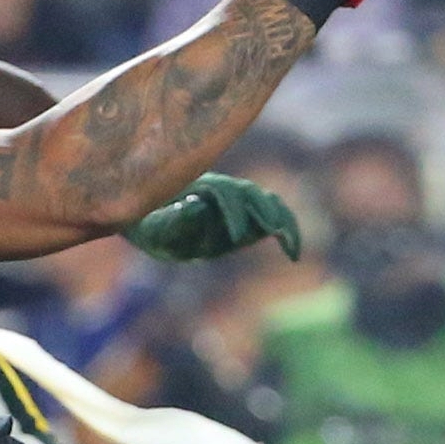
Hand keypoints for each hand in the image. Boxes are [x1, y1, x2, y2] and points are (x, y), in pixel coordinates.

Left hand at [128, 173, 300, 263]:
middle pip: (249, 193)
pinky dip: (287, 230)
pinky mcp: (249, 217)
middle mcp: (222, 190)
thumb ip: (173, 220)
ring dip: (280, 221)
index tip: (236, 237)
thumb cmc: (152, 229)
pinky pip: (274, 217)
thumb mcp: (155, 229)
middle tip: (272, 233)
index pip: (222, 193)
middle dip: (261, 212)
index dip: (232, 212)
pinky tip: (292, 254)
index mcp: (197, 190)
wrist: (154, 223)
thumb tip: (197, 207)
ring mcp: (238, 203)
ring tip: (290, 247)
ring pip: (267, 202)